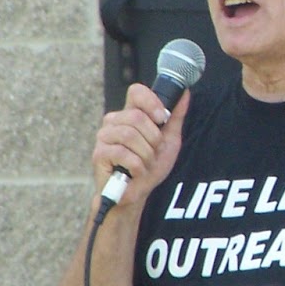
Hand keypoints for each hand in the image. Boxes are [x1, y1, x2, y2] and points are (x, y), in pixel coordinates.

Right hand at [92, 83, 189, 206]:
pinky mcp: (99, 154)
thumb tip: (185, 93)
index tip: (162, 119)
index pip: (136, 92)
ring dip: (146, 154)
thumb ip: (176, 117)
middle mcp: (114, 121)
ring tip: (145, 164)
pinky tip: (136, 172)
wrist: (138, 193)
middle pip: (137, 117)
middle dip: (153, 139)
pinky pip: (123, 153)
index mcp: (130, 114)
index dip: (151, 102)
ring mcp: (104, 137)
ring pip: (130, 135)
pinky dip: (137, 166)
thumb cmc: (151, 166)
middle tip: (154, 152)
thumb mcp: (169, 140)